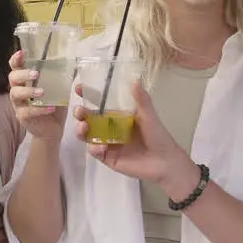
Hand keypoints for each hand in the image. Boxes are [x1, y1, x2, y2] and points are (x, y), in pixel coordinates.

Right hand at [8, 50, 67, 140]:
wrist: (52, 129)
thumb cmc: (53, 106)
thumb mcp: (59, 90)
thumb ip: (63, 78)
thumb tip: (74, 64)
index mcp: (26, 82)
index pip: (16, 67)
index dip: (16, 60)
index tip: (22, 53)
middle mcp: (19, 91)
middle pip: (12, 78)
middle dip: (23, 74)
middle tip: (36, 73)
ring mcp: (19, 105)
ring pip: (16, 94)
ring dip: (29, 91)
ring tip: (43, 92)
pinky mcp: (23, 117)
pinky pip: (27, 111)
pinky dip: (39, 109)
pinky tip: (50, 107)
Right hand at [73, 82, 197, 196]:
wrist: (164, 162)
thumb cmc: (158, 136)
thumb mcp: (149, 115)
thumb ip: (141, 99)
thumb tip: (134, 80)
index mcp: (118, 116)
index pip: (99, 104)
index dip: (87, 96)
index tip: (78, 88)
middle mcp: (110, 128)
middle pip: (89, 119)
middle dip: (80, 114)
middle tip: (79, 111)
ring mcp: (107, 144)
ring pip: (87, 135)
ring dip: (82, 130)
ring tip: (84, 127)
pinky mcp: (108, 158)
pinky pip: (95, 152)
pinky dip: (94, 148)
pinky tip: (101, 147)